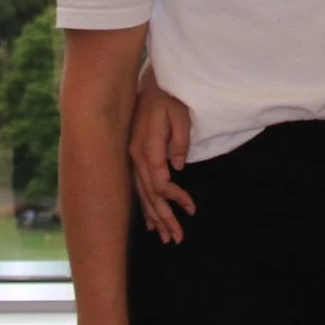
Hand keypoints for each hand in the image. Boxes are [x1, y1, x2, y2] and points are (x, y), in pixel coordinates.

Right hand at [128, 81, 195, 243]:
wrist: (151, 85)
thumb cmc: (169, 99)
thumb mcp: (180, 115)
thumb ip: (180, 141)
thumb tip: (179, 166)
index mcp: (147, 148)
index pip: (160, 183)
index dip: (175, 198)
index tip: (191, 208)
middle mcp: (136, 157)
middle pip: (150, 195)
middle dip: (164, 218)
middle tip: (178, 239)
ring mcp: (133, 159)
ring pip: (143, 195)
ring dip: (155, 217)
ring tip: (166, 238)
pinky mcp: (135, 159)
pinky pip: (138, 188)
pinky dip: (145, 207)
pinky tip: (150, 223)